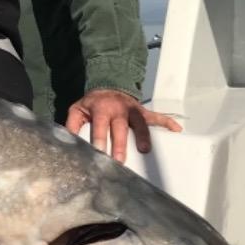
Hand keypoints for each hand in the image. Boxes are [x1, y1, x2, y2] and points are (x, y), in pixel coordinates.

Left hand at [64, 88, 181, 162]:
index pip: (99, 127)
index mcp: (101, 108)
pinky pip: (157, 116)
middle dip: (119, 144)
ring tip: (146, 150)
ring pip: (140, 123)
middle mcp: (118, 109)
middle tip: (119, 161)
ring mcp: (133, 110)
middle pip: (120, 128)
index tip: (98, 154)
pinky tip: (177, 130)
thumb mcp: (78, 109)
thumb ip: (72, 125)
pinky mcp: (143, 111)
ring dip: (144, 136)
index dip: (98, 140)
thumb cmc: (92, 103)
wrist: (108, 84)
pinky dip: (167, 122)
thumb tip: (68, 142)